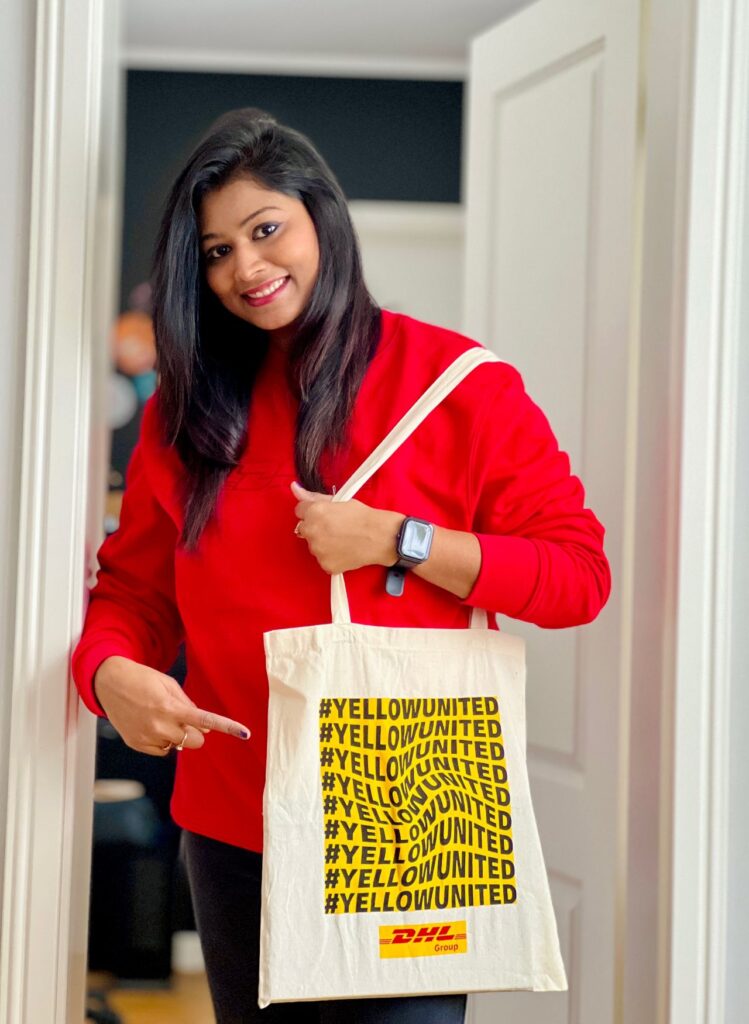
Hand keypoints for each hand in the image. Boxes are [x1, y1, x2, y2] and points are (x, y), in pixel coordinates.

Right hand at [93, 655, 250, 756]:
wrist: (109, 683)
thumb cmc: (142, 679)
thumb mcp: (169, 684)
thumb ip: (188, 705)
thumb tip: (204, 728)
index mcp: (170, 706)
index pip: (205, 721)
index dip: (227, 727)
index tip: (244, 733)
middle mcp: (159, 725)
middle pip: (195, 741)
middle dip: (196, 733)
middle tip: (185, 719)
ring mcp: (147, 737)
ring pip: (177, 746)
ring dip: (175, 735)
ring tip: (159, 717)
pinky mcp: (136, 744)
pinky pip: (161, 751)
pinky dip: (161, 741)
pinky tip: (151, 725)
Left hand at [290, 481, 403, 573]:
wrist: (380, 537)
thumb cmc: (363, 517)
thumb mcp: (339, 500)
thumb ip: (313, 496)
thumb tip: (294, 488)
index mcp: (314, 512)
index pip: (299, 511)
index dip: (313, 512)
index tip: (325, 515)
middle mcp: (312, 531)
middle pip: (304, 529)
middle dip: (316, 528)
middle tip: (335, 528)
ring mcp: (318, 550)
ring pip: (314, 545)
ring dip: (323, 543)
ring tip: (342, 539)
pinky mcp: (325, 565)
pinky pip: (323, 559)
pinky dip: (331, 556)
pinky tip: (344, 550)